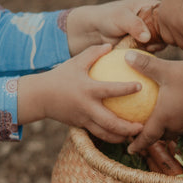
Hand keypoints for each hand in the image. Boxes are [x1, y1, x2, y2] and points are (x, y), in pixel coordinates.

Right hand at [16, 45, 147, 139]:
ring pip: (105, 134)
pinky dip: (110, 137)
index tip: (141, 87)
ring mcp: (84, 119)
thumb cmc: (60, 77)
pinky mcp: (81, 126)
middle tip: (144, 127)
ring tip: (135, 136)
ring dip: (121, 137)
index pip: (110, 90)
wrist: (39, 97)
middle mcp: (87, 107)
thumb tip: (111, 45)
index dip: (126, 89)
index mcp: (88, 90)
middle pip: (111, 122)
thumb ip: (93, 53)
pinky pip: (98, 134)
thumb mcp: (75, 62)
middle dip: (128, 127)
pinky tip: (122, 136)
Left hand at [65, 0, 161, 54]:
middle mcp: (151, 20)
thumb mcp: (120, 17)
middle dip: (162, 38)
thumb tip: (147, 37)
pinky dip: (148, 55)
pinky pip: (151, 52)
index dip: (169, 22)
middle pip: (167, 30)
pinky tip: (141, 56)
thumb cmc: (105, 18)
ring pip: (161, 42)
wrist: (90, 33)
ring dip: (155, 47)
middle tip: (151, 43)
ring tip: (145, 49)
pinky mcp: (142, 47)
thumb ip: (134, 24)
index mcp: (149, 6)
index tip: (161, 32)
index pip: (167, 13)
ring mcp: (147, 34)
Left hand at [122, 54, 182, 153]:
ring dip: (168, 129)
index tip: (129, 149)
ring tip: (163, 122)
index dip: (137, 145)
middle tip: (143, 132)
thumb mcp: (167, 69)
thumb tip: (126, 55)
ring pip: (176, 131)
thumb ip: (145, 65)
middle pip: (161, 136)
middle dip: (151, 137)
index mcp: (164, 118)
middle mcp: (178, 126)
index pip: (147, 137)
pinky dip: (182, 121)